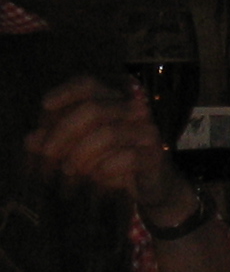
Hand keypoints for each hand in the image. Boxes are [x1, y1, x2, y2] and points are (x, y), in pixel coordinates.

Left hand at [26, 77, 188, 218]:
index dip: (65, 92)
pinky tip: (97, 178)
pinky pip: (126, 158)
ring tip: (69, 171)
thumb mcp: (80, 150)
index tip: (45, 106)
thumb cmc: (115, 163)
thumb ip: (57, 142)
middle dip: (64, 133)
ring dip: (81, 156)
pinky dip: (105, 169)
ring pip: (108, 134)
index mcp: (116, 101)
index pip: (90, 84)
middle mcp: (135, 110)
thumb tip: (31, 140)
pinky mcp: (156, 155)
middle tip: (48, 155)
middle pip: (93, 109)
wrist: (153, 188)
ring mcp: (148, 131)